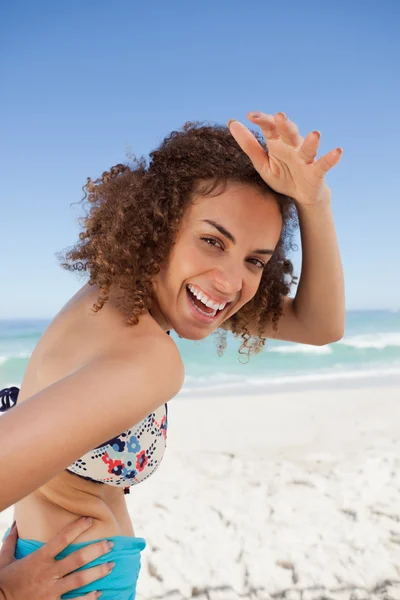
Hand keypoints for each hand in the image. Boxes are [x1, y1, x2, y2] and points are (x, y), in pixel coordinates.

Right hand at [0, 517, 112, 598]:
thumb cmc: (3, 581)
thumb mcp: (4, 558)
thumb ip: (11, 540)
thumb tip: (16, 523)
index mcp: (39, 559)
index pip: (62, 539)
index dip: (77, 528)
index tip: (90, 519)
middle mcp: (49, 573)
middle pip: (78, 559)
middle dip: (97, 550)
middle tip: (111, 544)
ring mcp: (52, 591)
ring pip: (80, 580)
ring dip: (98, 572)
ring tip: (111, 566)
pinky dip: (88, 598)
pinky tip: (99, 593)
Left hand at [227, 111, 342, 205]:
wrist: (302, 197)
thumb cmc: (283, 176)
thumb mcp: (262, 163)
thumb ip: (248, 144)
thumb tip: (232, 122)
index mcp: (278, 144)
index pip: (271, 128)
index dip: (263, 120)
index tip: (251, 116)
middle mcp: (293, 147)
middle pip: (289, 133)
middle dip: (285, 125)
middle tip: (280, 116)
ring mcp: (306, 159)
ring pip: (308, 148)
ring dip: (311, 142)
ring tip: (315, 134)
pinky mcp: (316, 172)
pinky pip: (324, 164)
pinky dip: (331, 158)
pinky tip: (338, 151)